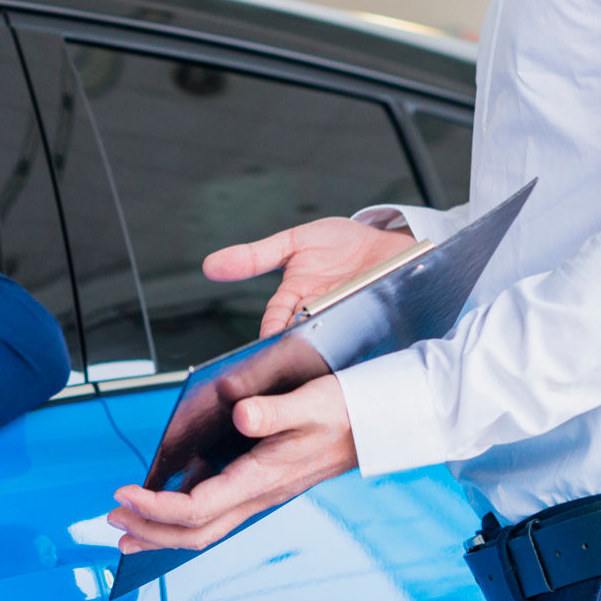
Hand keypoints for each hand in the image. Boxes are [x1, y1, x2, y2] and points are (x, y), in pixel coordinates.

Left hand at [107, 375, 356, 553]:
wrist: (375, 425)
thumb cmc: (342, 411)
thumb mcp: (311, 402)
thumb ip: (274, 411)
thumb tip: (241, 415)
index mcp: (261, 479)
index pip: (198, 508)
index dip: (157, 509)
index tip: (124, 496)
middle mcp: (258, 495)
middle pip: (195, 532)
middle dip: (149, 531)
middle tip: (111, 522)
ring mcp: (259, 495)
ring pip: (205, 528)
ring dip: (163, 531)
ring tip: (128, 529)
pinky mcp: (261, 487)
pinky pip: (216, 514)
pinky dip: (184, 518)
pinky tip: (169, 508)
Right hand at [205, 217, 415, 334]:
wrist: (391, 243)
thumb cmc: (343, 244)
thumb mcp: (294, 242)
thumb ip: (255, 256)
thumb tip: (209, 265)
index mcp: (297, 300)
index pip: (276, 322)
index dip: (272, 331)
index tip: (269, 340)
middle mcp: (319, 315)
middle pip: (300, 338)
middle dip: (294, 348)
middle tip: (291, 358)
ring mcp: (346, 321)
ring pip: (329, 340)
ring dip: (327, 344)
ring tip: (325, 349)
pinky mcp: (374, 324)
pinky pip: (364, 336)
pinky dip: (360, 339)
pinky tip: (359, 342)